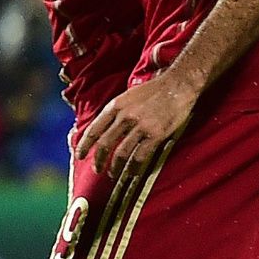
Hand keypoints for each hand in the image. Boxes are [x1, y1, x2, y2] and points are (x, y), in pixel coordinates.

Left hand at [75, 74, 199, 178]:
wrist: (179, 84)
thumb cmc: (155, 90)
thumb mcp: (128, 96)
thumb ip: (116, 111)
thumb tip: (105, 129)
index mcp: (116, 106)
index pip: (94, 129)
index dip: (84, 145)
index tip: (80, 155)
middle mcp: (125, 116)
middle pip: (105, 144)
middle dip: (99, 160)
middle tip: (98, 169)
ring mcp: (140, 126)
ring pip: (121, 154)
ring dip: (115, 167)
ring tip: (113, 173)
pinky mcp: (155, 135)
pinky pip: (140, 157)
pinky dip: (134, 168)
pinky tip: (132, 172)